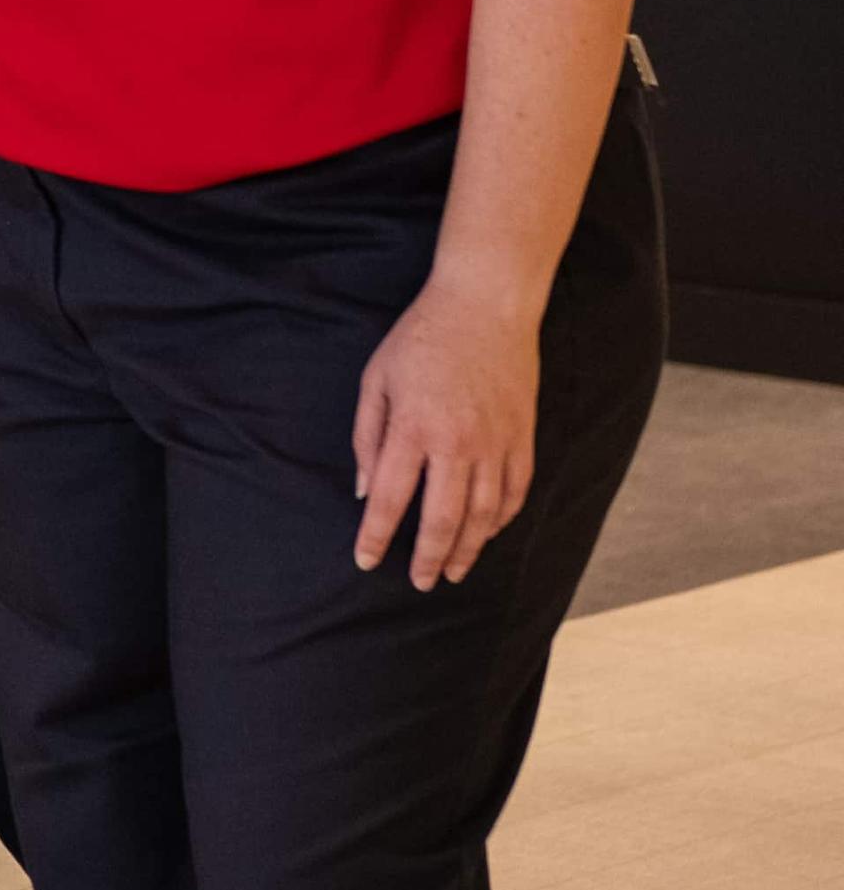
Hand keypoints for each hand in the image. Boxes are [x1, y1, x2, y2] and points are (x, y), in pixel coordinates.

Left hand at [352, 281, 541, 591]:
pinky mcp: (524, 437)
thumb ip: (367, 438)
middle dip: (428, 557)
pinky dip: (502, 520)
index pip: (392, 499)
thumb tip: (365, 491)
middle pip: (443, 518)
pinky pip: (515, 492)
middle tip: (420, 582)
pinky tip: (488, 534)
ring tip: (452, 570)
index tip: (365, 560)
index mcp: (414, 428)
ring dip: (468, 548)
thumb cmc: (420, 339)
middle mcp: (458, 443)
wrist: (485, 307)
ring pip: (485, 514)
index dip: (377, 536)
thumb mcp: (377, 380)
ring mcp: (496, 443)